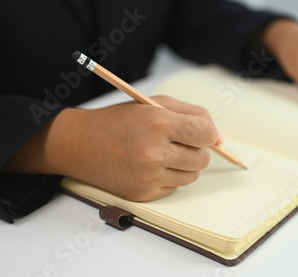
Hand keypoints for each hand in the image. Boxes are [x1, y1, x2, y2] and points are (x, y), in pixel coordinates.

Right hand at [3, 96, 219, 200]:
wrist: (80, 144)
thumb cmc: (119, 120)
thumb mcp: (154, 104)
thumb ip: (192, 114)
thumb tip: (217, 136)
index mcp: (158, 123)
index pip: (205, 134)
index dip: (209, 134)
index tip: (204, 134)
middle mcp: (153, 152)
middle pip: (202, 159)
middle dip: (199, 150)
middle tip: (182, 143)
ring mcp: (147, 176)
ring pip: (191, 176)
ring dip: (185, 165)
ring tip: (165, 153)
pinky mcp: (142, 194)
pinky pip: (174, 188)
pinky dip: (169, 177)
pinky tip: (151, 166)